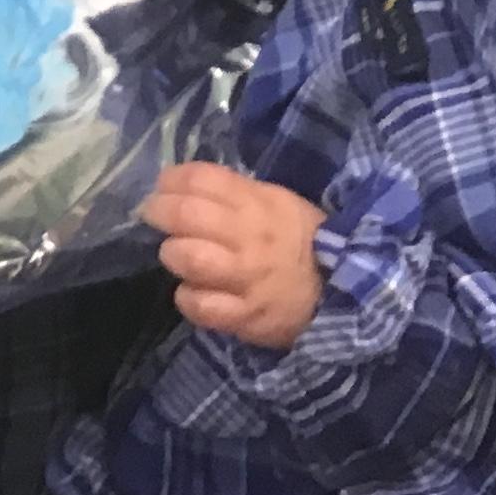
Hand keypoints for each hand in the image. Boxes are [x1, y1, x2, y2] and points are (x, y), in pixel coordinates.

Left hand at [141, 163, 326, 349]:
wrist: (341, 293)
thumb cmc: (300, 241)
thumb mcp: (277, 202)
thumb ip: (234, 194)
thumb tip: (183, 187)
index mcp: (258, 203)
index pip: (203, 179)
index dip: (172, 180)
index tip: (163, 187)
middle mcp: (250, 237)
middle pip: (187, 215)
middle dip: (160, 212)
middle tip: (154, 216)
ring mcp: (247, 278)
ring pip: (190, 259)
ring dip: (173, 254)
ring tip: (176, 255)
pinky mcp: (246, 315)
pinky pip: (201, 306)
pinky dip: (189, 299)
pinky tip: (193, 293)